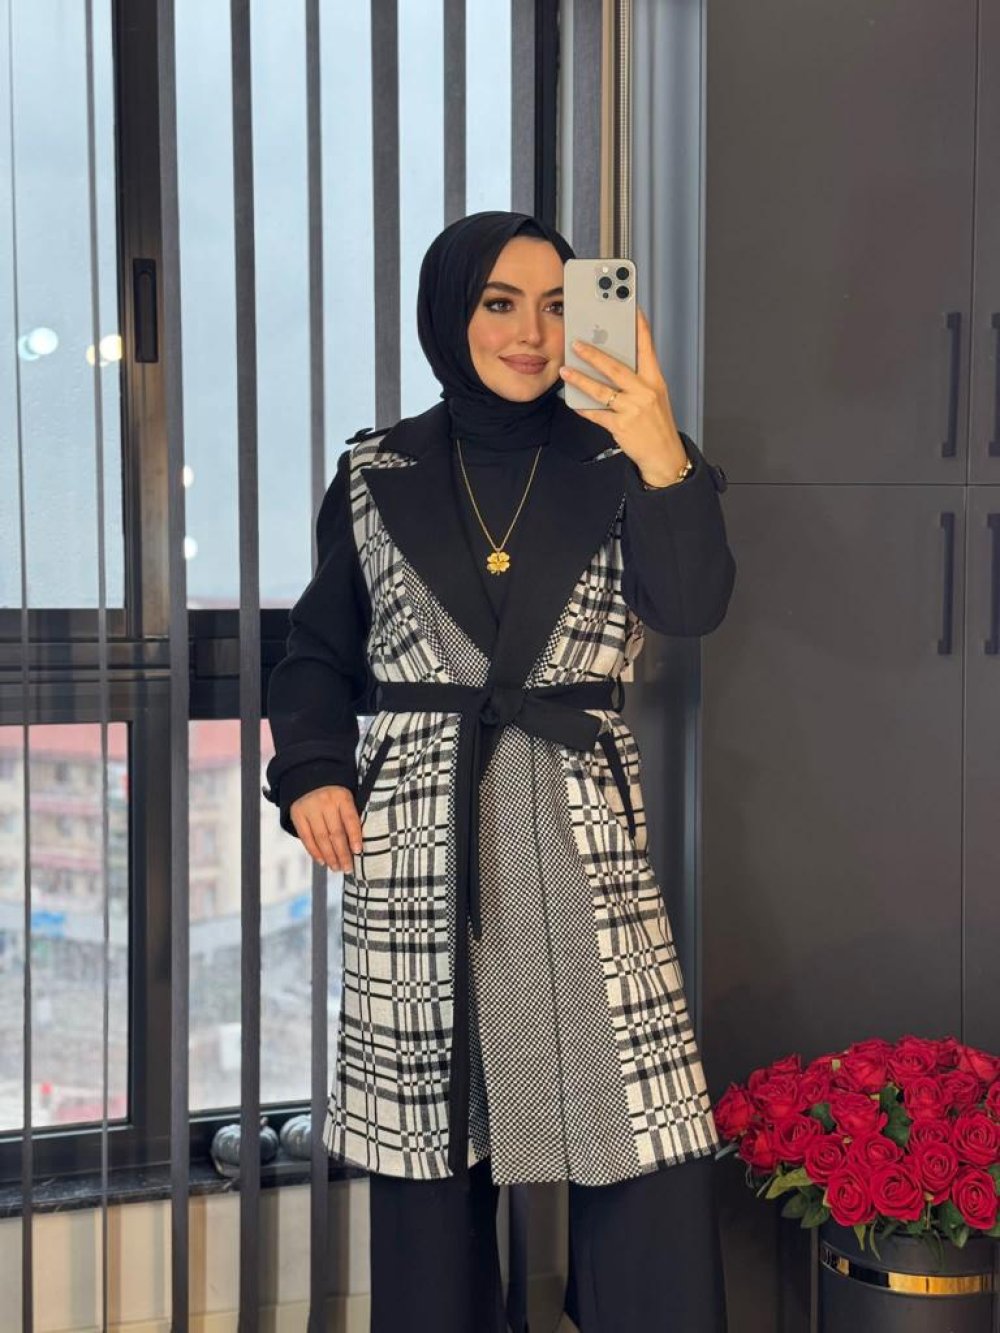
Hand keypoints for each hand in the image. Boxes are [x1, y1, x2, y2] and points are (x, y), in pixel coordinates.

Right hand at [290, 785, 362, 872]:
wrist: (308, 777)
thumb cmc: (333, 794)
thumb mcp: (345, 797)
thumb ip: (350, 816)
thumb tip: (357, 844)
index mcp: (342, 797)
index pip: (350, 819)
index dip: (354, 836)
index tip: (357, 851)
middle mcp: (326, 802)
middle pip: (336, 833)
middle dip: (342, 854)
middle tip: (348, 868)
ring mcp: (310, 808)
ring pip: (321, 838)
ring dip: (329, 856)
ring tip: (336, 868)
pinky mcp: (297, 814)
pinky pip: (306, 837)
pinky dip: (314, 851)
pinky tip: (322, 861)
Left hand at [558, 306, 687, 481]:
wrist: (665, 455)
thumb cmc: (657, 424)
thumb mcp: (655, 396)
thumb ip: (638, 379)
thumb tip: (613, 363)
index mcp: (655, 381)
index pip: (648, 348)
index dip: (640, 327)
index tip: (631, 309)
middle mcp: (645, 392)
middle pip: (616, 368)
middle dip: (594, 354)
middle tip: (577, 344)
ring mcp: (633, 409)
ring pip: (601, 390)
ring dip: (580, 380)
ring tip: (565, 371)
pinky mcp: (621, 426)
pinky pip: (597, 414)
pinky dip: (584, 408)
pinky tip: (573, 402)